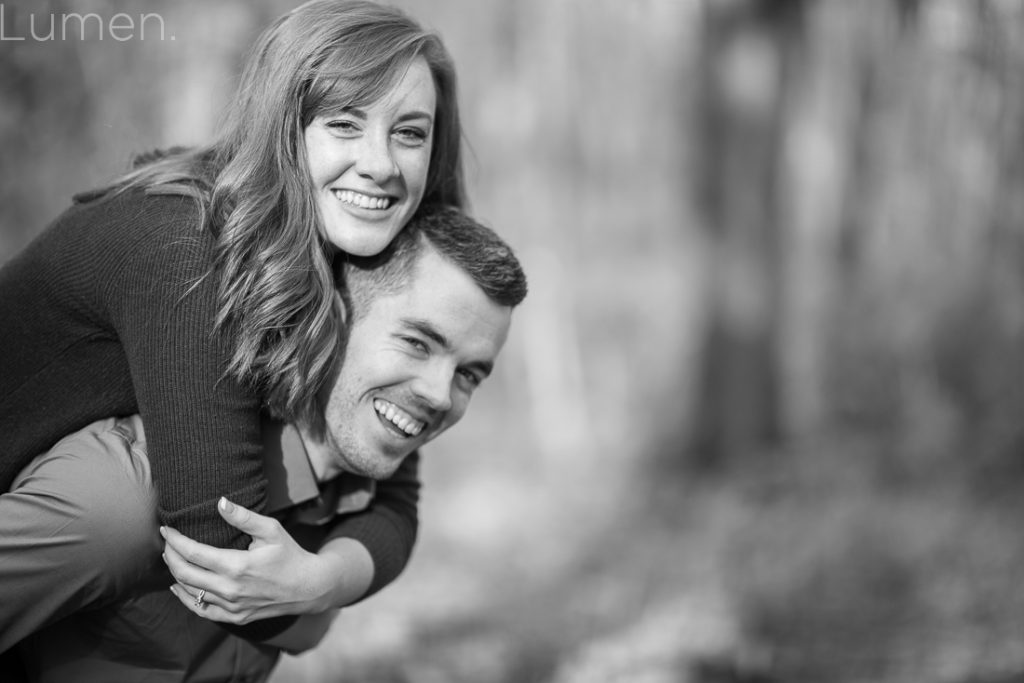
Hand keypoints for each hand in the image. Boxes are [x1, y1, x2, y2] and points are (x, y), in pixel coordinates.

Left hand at [162, 497, 333, 623]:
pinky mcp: (235, 617)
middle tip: (166, 541)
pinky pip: (202, 611)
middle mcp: (230, 589)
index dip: (175, 540)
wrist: (308, 587)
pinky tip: (178, 588)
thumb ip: (244, 517)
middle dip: (170, 555)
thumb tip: (220, 502)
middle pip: (184, 574)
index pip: (193, 553)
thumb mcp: (271, 530)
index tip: (165, 529)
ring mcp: (231, 606)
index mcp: (237, 566)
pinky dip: (186, 599)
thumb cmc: (290, 554)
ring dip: (175, 574)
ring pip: (190, 592)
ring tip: (171, 557)